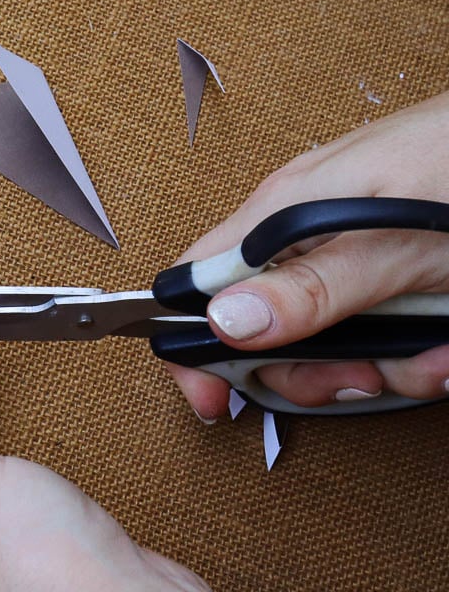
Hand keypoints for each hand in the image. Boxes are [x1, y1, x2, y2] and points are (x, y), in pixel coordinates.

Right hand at [168, 91, 448, 418]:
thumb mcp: (393, 245)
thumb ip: (312, 287)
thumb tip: (224, 322)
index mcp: (281, 217)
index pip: (195, 284)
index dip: (192, 344)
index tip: (214, 398)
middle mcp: (305, 240)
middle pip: (263, 333)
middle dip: (311, 373)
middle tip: (359, 378)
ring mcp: (350, 261)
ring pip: (331, 347)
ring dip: (384, 368)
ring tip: (432, 354)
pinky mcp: (390, 278)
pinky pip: (382, 339)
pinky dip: (418, 356)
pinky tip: (446, 345)